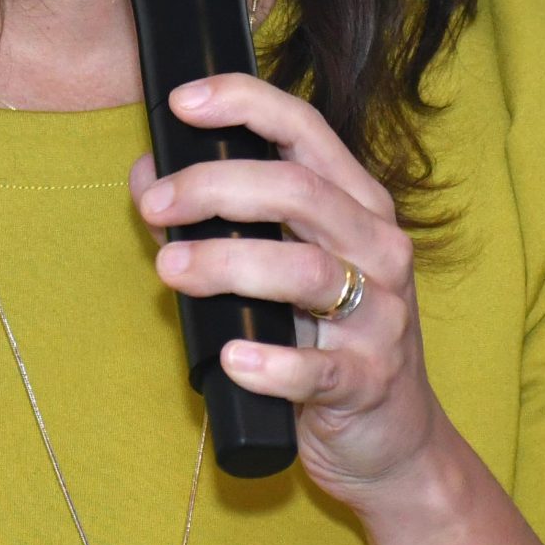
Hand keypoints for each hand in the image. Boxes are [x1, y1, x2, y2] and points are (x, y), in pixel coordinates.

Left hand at [129, 73, 450, 510]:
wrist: (395, 442)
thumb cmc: (327, 340)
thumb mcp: (285, 270)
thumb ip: (224, 221)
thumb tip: (148, 177)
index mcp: (359, 206)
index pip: (306, 131)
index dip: (245, 104)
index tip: (182, 102)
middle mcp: (379, 248)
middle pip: (299, 192)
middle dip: (215, 187)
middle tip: (156, 206)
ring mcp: (381, 316)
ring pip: (305, 271)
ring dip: (227, 263)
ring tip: (170, 269)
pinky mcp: (370, 381)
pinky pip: (317, 368)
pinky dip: (269, 364)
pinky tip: (230, 359)